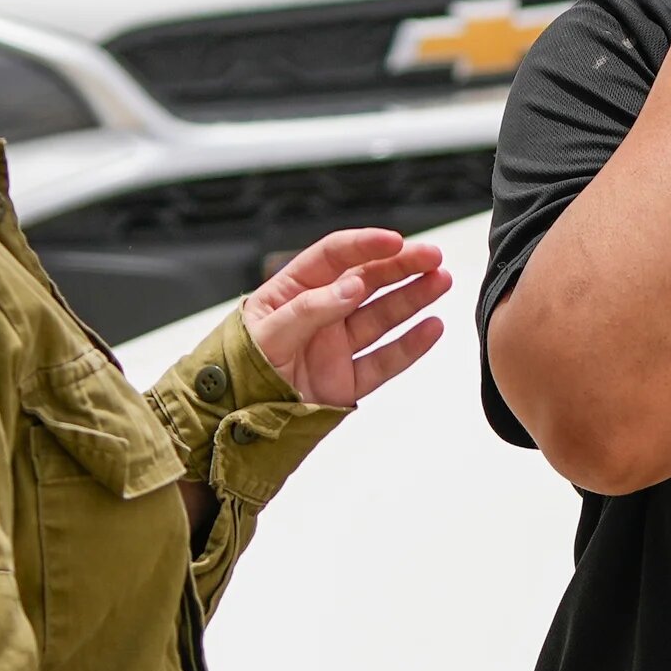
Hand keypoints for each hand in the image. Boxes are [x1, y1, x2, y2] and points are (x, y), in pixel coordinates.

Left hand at [240, 228, 448, 407]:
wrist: (228, 429)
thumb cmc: (235, 374)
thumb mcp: (265, 335)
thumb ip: (310, 309)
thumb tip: (354, 286)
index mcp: (291, 293)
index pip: (334, 258)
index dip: (365, 245)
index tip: (395, 241)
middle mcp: (319, 315)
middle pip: (367, 281)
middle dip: (401, 266)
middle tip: (432, 257)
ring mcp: (335, 348)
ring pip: (383, 316)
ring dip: (414, 297)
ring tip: (441, 281)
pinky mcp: (347, 381)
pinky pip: (385, 360)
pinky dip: (411, 345)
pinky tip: (432, 328)